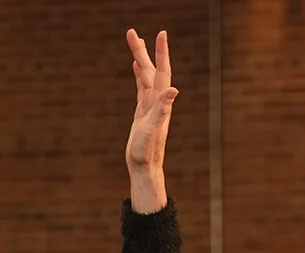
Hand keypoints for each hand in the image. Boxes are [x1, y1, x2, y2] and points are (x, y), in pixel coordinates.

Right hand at [125, 29, 175, 210]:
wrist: (144, 168)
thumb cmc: (147, 152)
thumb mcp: (152, 130)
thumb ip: (163, 110)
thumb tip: (173, 90)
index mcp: (160, 102)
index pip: (162, 71)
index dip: (161, 53)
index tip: (161, 34)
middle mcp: (157, 101)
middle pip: (149, 70)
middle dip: (142, 50)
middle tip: (131, 32)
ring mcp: (150, 105)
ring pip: (144, 76)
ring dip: (139, 58)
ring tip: (134, 41)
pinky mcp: (142, 112)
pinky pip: (141, 87)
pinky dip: (138, 74)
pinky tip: (136, 67)